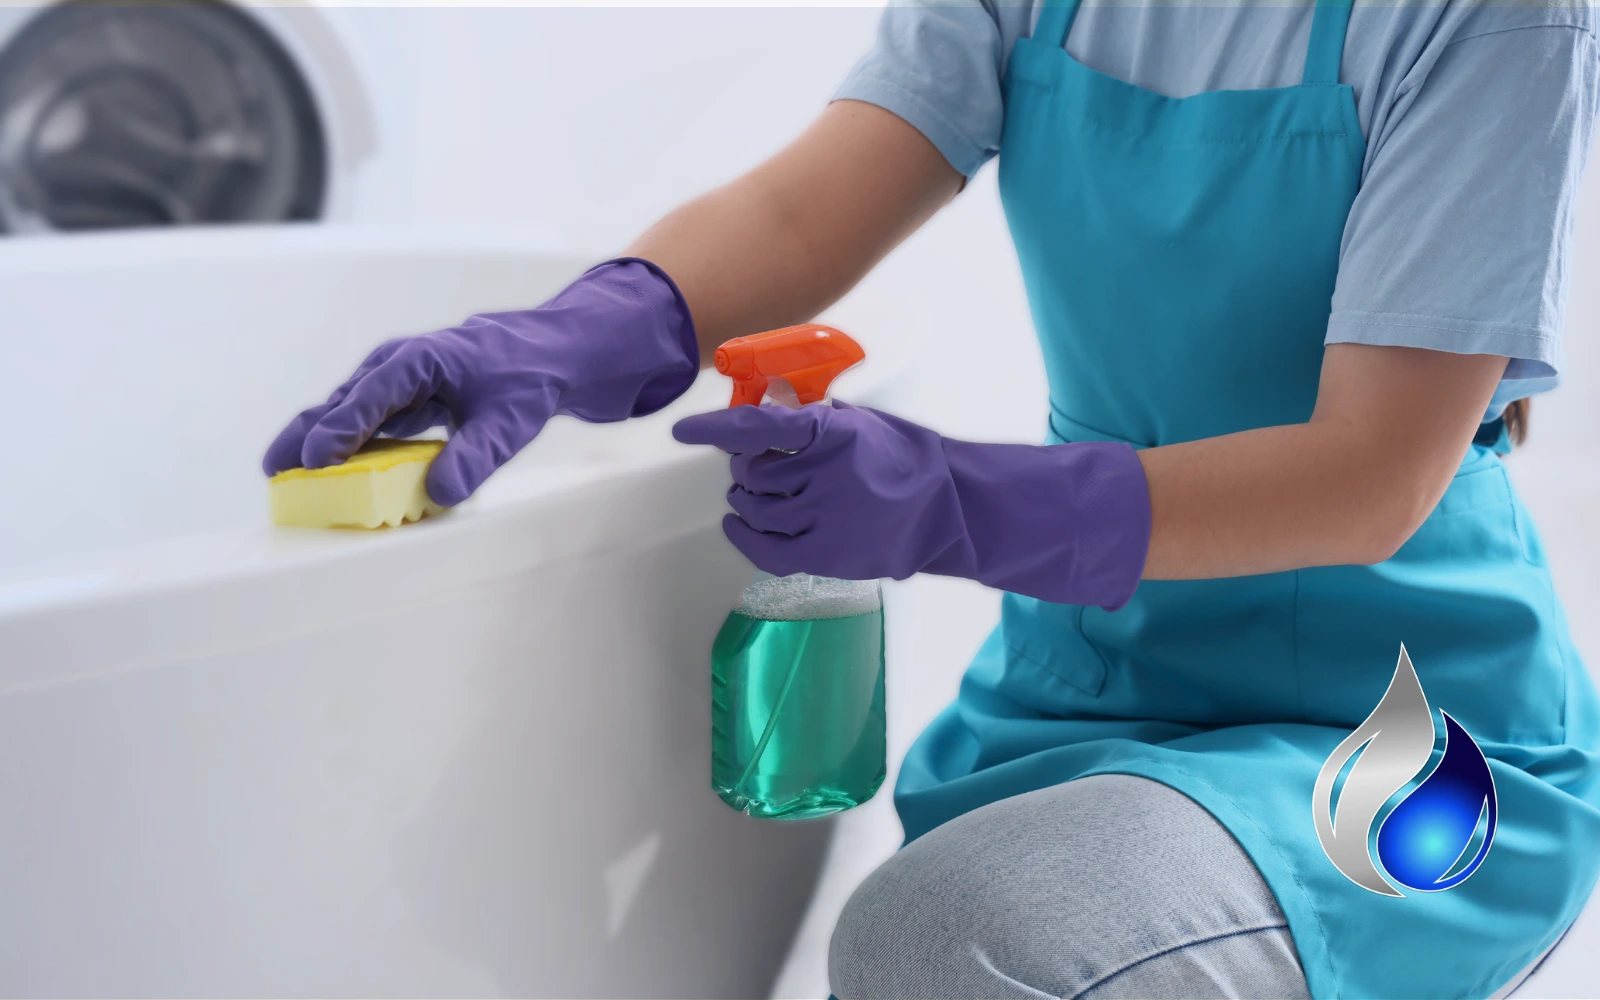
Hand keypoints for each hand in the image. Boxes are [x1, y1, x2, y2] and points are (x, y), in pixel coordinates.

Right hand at [262, 258, 696, 505]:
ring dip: (321, 440)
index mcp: (422, 360)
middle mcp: (403, 366)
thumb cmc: (532, 375)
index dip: (339, 429)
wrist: (557, 351)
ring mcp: (404, 382)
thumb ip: (477, 456)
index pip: (371, 397)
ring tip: (284, 475)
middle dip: (308, 434)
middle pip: (345, 401)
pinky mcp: (411, 400)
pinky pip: (370, 422)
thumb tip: (439, 492)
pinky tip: (333, 471)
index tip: (314, 459)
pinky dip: (350, 444)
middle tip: (273, 470)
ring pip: (351, 411)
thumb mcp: (511, 419)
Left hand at [671, 401, 1152, 608]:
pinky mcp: (824, 555)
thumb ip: (810, 419)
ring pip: (754, 506)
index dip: (713, 428)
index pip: (755, 427)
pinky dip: (742, 532)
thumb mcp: (858, 422)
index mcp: (832, 432)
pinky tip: (738, 523)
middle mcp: (823, 475)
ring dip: (747, 497)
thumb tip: (761, 414)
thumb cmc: (903, 458)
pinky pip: (763, 547)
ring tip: (761, 492)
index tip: (685, 430)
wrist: (949, 507)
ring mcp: (822, 518)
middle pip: (751, 471)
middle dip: (745, 465)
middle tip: (756, 463)